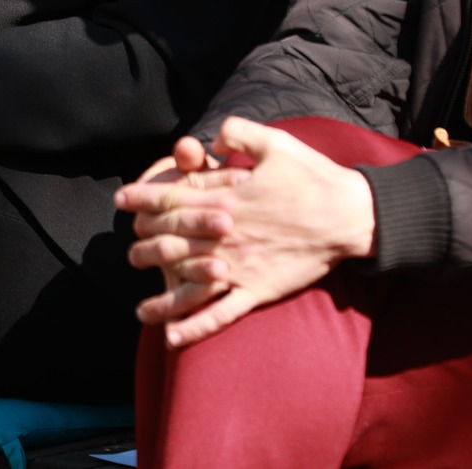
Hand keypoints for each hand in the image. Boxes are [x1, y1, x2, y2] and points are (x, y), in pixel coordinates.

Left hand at [115, 118, 375, 347]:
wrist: (350, 216)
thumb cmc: (313, 177)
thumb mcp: (274, 143)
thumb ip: (237, 134)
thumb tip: (210, 139)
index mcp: (224, 198)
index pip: (171, 199)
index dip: (142, 199)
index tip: (121, 200)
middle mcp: (224, 234)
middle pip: (170, 240)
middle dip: (144, 243)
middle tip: (129, 247)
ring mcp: (238, 265)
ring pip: (188, 283)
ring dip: (161, 295)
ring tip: (140, 309)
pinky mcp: (258, 290)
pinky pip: (221, 312)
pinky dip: (196, 326)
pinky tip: (173, 337)